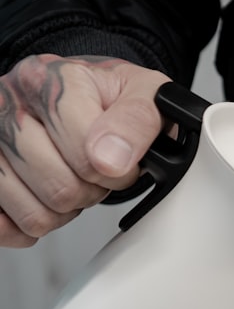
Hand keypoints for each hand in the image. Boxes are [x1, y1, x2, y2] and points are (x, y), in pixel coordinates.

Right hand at [0, 54, 168, 246]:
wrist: (84, 92)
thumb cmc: (109, 96)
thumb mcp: (144, 92)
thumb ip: (137, 120)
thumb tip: (112, 159)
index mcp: (47, 81)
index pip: (85, 153)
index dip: (116, 171)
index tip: (123, 163)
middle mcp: (7, 106)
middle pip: (60, 188)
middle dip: (92, 191)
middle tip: (97, 174)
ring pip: (34, 214)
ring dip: (64, 211)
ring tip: (72, 181)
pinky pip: (3, 227)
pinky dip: (31, 227)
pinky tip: (45, 202)